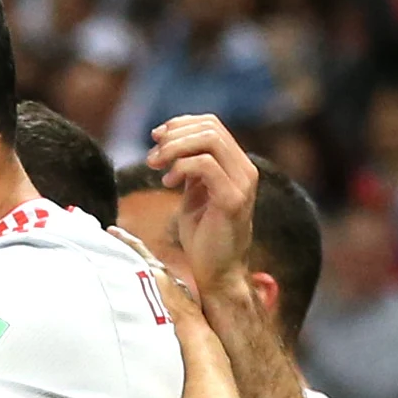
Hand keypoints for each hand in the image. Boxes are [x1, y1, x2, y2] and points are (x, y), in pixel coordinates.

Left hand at [147, 115, 260, 291]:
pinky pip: (205, 165)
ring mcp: (242, 183)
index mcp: (236, 165)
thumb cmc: (204, 237)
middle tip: (152, 157)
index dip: (180, 125)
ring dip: (174, 149)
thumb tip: (170, 142)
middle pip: (210, 126)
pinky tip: (168, 183)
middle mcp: (245, 169)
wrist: (217, 273)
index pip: (211, 124)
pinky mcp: (232, 199)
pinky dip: (181, 168)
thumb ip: (190, 168)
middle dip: (174, 136)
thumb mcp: (194, 194)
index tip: (155, 138)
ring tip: (155, 167)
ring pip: (209, 140)